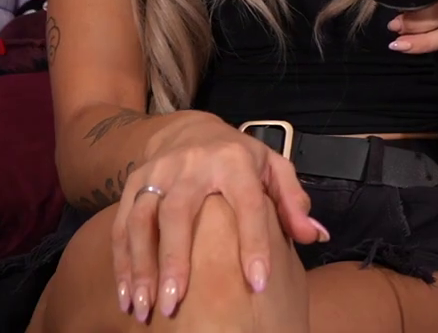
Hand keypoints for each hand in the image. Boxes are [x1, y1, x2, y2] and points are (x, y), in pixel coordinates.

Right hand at [111, 112, 325, 321]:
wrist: (189, 129)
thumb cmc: (239, 157)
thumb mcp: (273, 167)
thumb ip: (293, 202)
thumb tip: (316, 236)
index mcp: (235, 162)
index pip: (247, 203)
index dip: (255, 243)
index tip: (258, 282)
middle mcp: (192, 164)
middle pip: (178, 212)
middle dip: (174, 260)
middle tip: (174, 303)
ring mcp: (158, 174)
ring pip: (141, 221)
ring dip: (140, 267)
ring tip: (142, 307)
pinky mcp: (132, 184)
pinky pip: (121, 226)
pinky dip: (121, 264)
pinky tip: (125, 297)